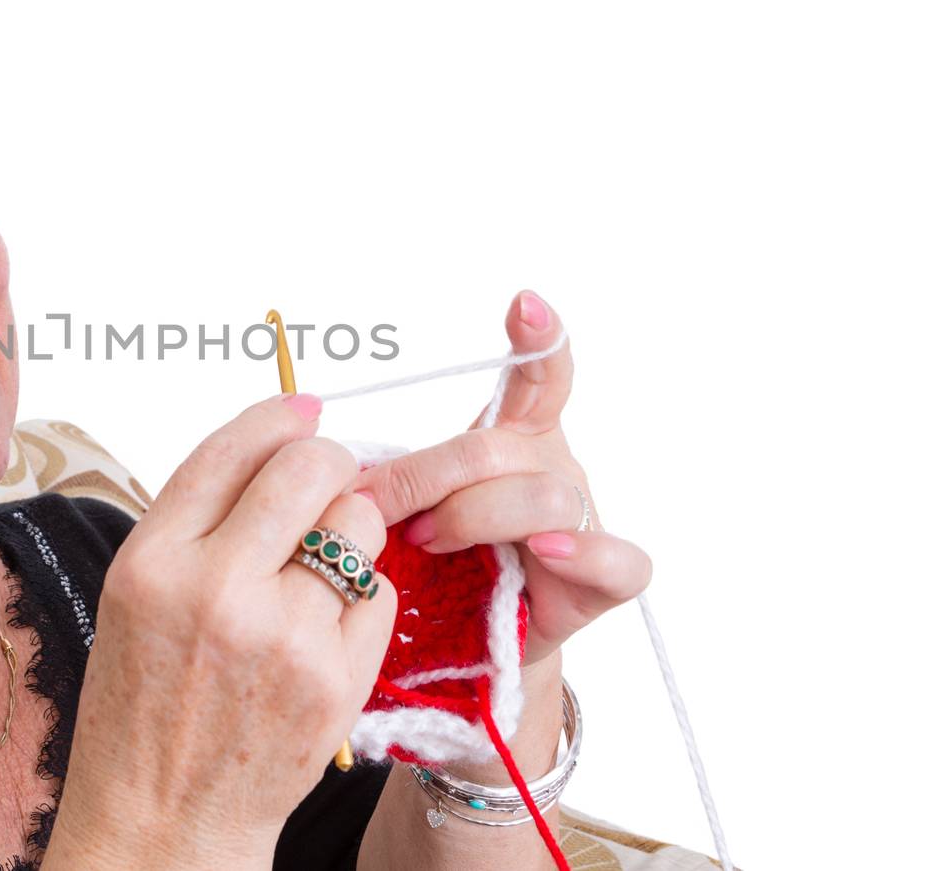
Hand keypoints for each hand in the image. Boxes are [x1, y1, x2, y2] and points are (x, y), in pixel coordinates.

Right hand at [47, 393, 397, 870]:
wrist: (162, 817)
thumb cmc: (145, 702)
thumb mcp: (136, 593)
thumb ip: (198, 519)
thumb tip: (281, 438)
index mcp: (152, 561)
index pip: (230, 449)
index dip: (277, 414)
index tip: (303, 407)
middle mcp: (216, 589)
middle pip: (309, 467)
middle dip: (329, 460)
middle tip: (326, 480)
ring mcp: (283, 636)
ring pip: (359, 523)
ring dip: (352, 527)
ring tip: (322, 565)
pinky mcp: (336, 679)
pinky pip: (380, 591)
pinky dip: (363, 596)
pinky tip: (326, 627)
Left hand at [353, 290, 651, 666]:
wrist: (462, 647)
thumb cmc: (433, 568)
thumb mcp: (404, 510)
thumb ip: (385, 478)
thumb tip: (331, 464)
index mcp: (511, 439)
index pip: (536, 377)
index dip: (539, 339)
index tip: (523, 303)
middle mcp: (552, 469)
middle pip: (500, 448)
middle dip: (427, 476)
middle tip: (379, 510)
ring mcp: (580, 523)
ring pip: (545, 496)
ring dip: (475, 515)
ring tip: (428, 543)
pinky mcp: (599, 583)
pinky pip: (619, 560)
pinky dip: (583, 554)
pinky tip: (542, 553)